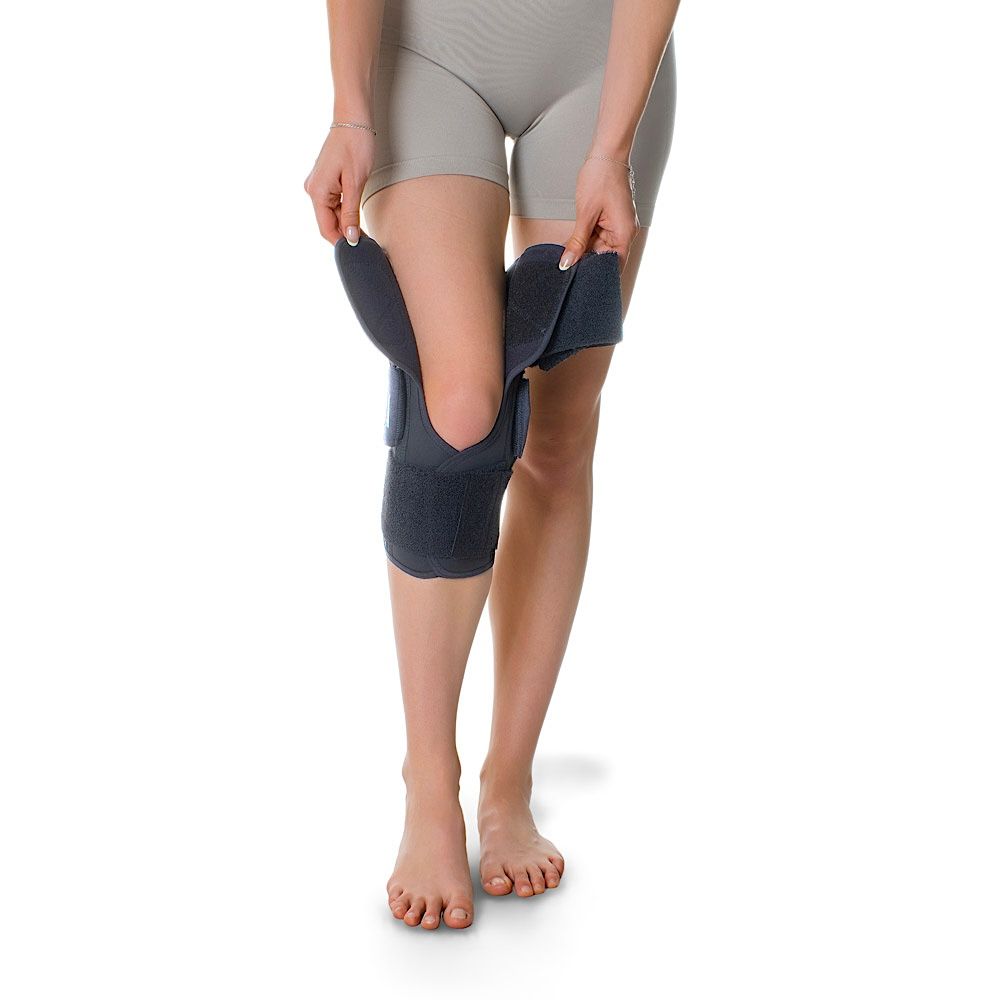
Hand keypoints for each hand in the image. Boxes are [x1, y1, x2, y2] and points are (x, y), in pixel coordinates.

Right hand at [303, 125, 375, 245]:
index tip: (359, 251)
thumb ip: (351, 213)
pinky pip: (333, 204)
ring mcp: (317, 185)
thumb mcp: (356, 184)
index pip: (326, 229)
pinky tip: (357, 214)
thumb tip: (350, 237)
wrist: (353, 120)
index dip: (342, 243)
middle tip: (367, 241)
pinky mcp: (324, 181)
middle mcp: (312, 190)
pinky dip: (344, 212)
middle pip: (328, 223)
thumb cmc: (356, 146)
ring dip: (346, 223)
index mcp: (317, 192)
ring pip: (331, 215)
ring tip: (365, 228)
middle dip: (346, 233)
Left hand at [559, 153, 638, 271]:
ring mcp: (619, 226)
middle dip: (587, 262)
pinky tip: (574, 242)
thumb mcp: (585, 214)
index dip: (597, 275)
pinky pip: (599, 236)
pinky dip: (587, 239)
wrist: (607, 153)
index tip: (579, 281)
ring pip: (600, 248)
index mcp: (624, 234)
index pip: (613, 266)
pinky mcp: (612, 220)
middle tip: (568, 267)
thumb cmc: (600, 178)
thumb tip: (567, 263)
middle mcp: (625, 232)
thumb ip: (577, 242)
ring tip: (569, 253)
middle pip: (606, 258)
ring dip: (585, 250)